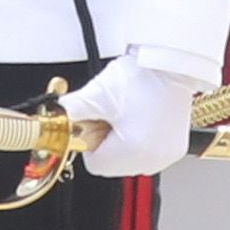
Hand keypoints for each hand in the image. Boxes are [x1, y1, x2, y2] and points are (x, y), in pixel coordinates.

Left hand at [60, 55, 195, 179]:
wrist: (170, 64)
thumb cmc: (140, 77)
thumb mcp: (99, 93)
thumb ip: (72, 110)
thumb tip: (54, 116)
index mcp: (132, 152)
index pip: (95, 165)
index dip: (90, 142)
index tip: (97, 123)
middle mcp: (151, 160)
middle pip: (113, 164)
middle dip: (107, 143)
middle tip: (112, 115)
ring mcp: (165, 156)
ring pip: (130, 160)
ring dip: (124, 143)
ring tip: (129, 114)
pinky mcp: (174, 149)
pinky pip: (149, 154)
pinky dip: (142, 140)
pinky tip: (143, 118)